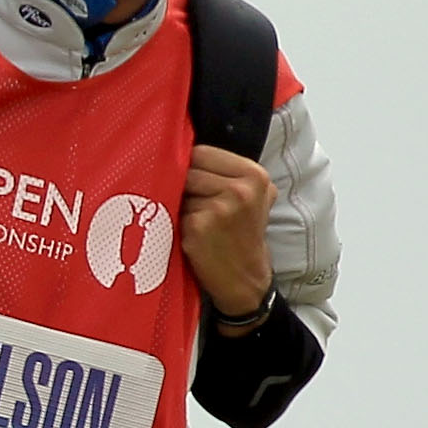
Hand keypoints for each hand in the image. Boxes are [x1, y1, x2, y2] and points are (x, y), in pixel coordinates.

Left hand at [181, 142, 275, 322]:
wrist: (244, 278)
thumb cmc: (241, 234)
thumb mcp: (252, 196)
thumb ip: (228, 172)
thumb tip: (185, 149)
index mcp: (255, 175)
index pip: (202, 151)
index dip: (188, 163)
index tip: (187, 177)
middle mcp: (241, 188)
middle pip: (187, 168)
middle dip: (181, 182)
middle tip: (188, 201)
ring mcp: (220, 207)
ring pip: (178, 188)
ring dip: (177, 200)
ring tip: (193, 217)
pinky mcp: (199, 225)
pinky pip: (172, 210)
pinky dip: (174, 219)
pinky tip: (188, 232)